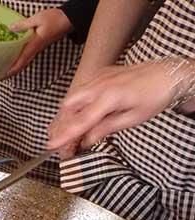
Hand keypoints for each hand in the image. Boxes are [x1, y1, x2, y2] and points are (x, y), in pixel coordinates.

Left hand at [5, 8, 72, 77]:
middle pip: (23, 64)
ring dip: (15, 68)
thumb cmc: (55, 19)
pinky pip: (27, 56)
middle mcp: (36, 49)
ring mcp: (38, 49)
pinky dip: (20, 61)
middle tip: (0, 77)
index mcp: (35, 45)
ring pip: (25, 61)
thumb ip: (24, 25)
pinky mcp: (39, 46)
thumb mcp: (38, 19)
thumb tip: (10, 28)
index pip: (22, 59)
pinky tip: (14, 60)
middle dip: (12, 72)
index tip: (4, 75)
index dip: (13, 68)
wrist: (69, 19)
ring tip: (4, 71)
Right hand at [47, 62, 176, 158]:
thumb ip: (107, 128)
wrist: (169, 73)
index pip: (81, 121)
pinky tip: (87, 114)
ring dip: (71, 114)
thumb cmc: (155, 97)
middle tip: (67, 141)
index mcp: (109, 98)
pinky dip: (79, 103)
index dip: (65, 135)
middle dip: (64, 123)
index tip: (51, 145)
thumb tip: (87, 140)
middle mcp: (99, 85)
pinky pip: (82, 89)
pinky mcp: (101, 73)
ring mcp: (99, 77)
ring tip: (76, 130)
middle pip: (69, 106)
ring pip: (73, 97)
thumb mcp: (134, 118)